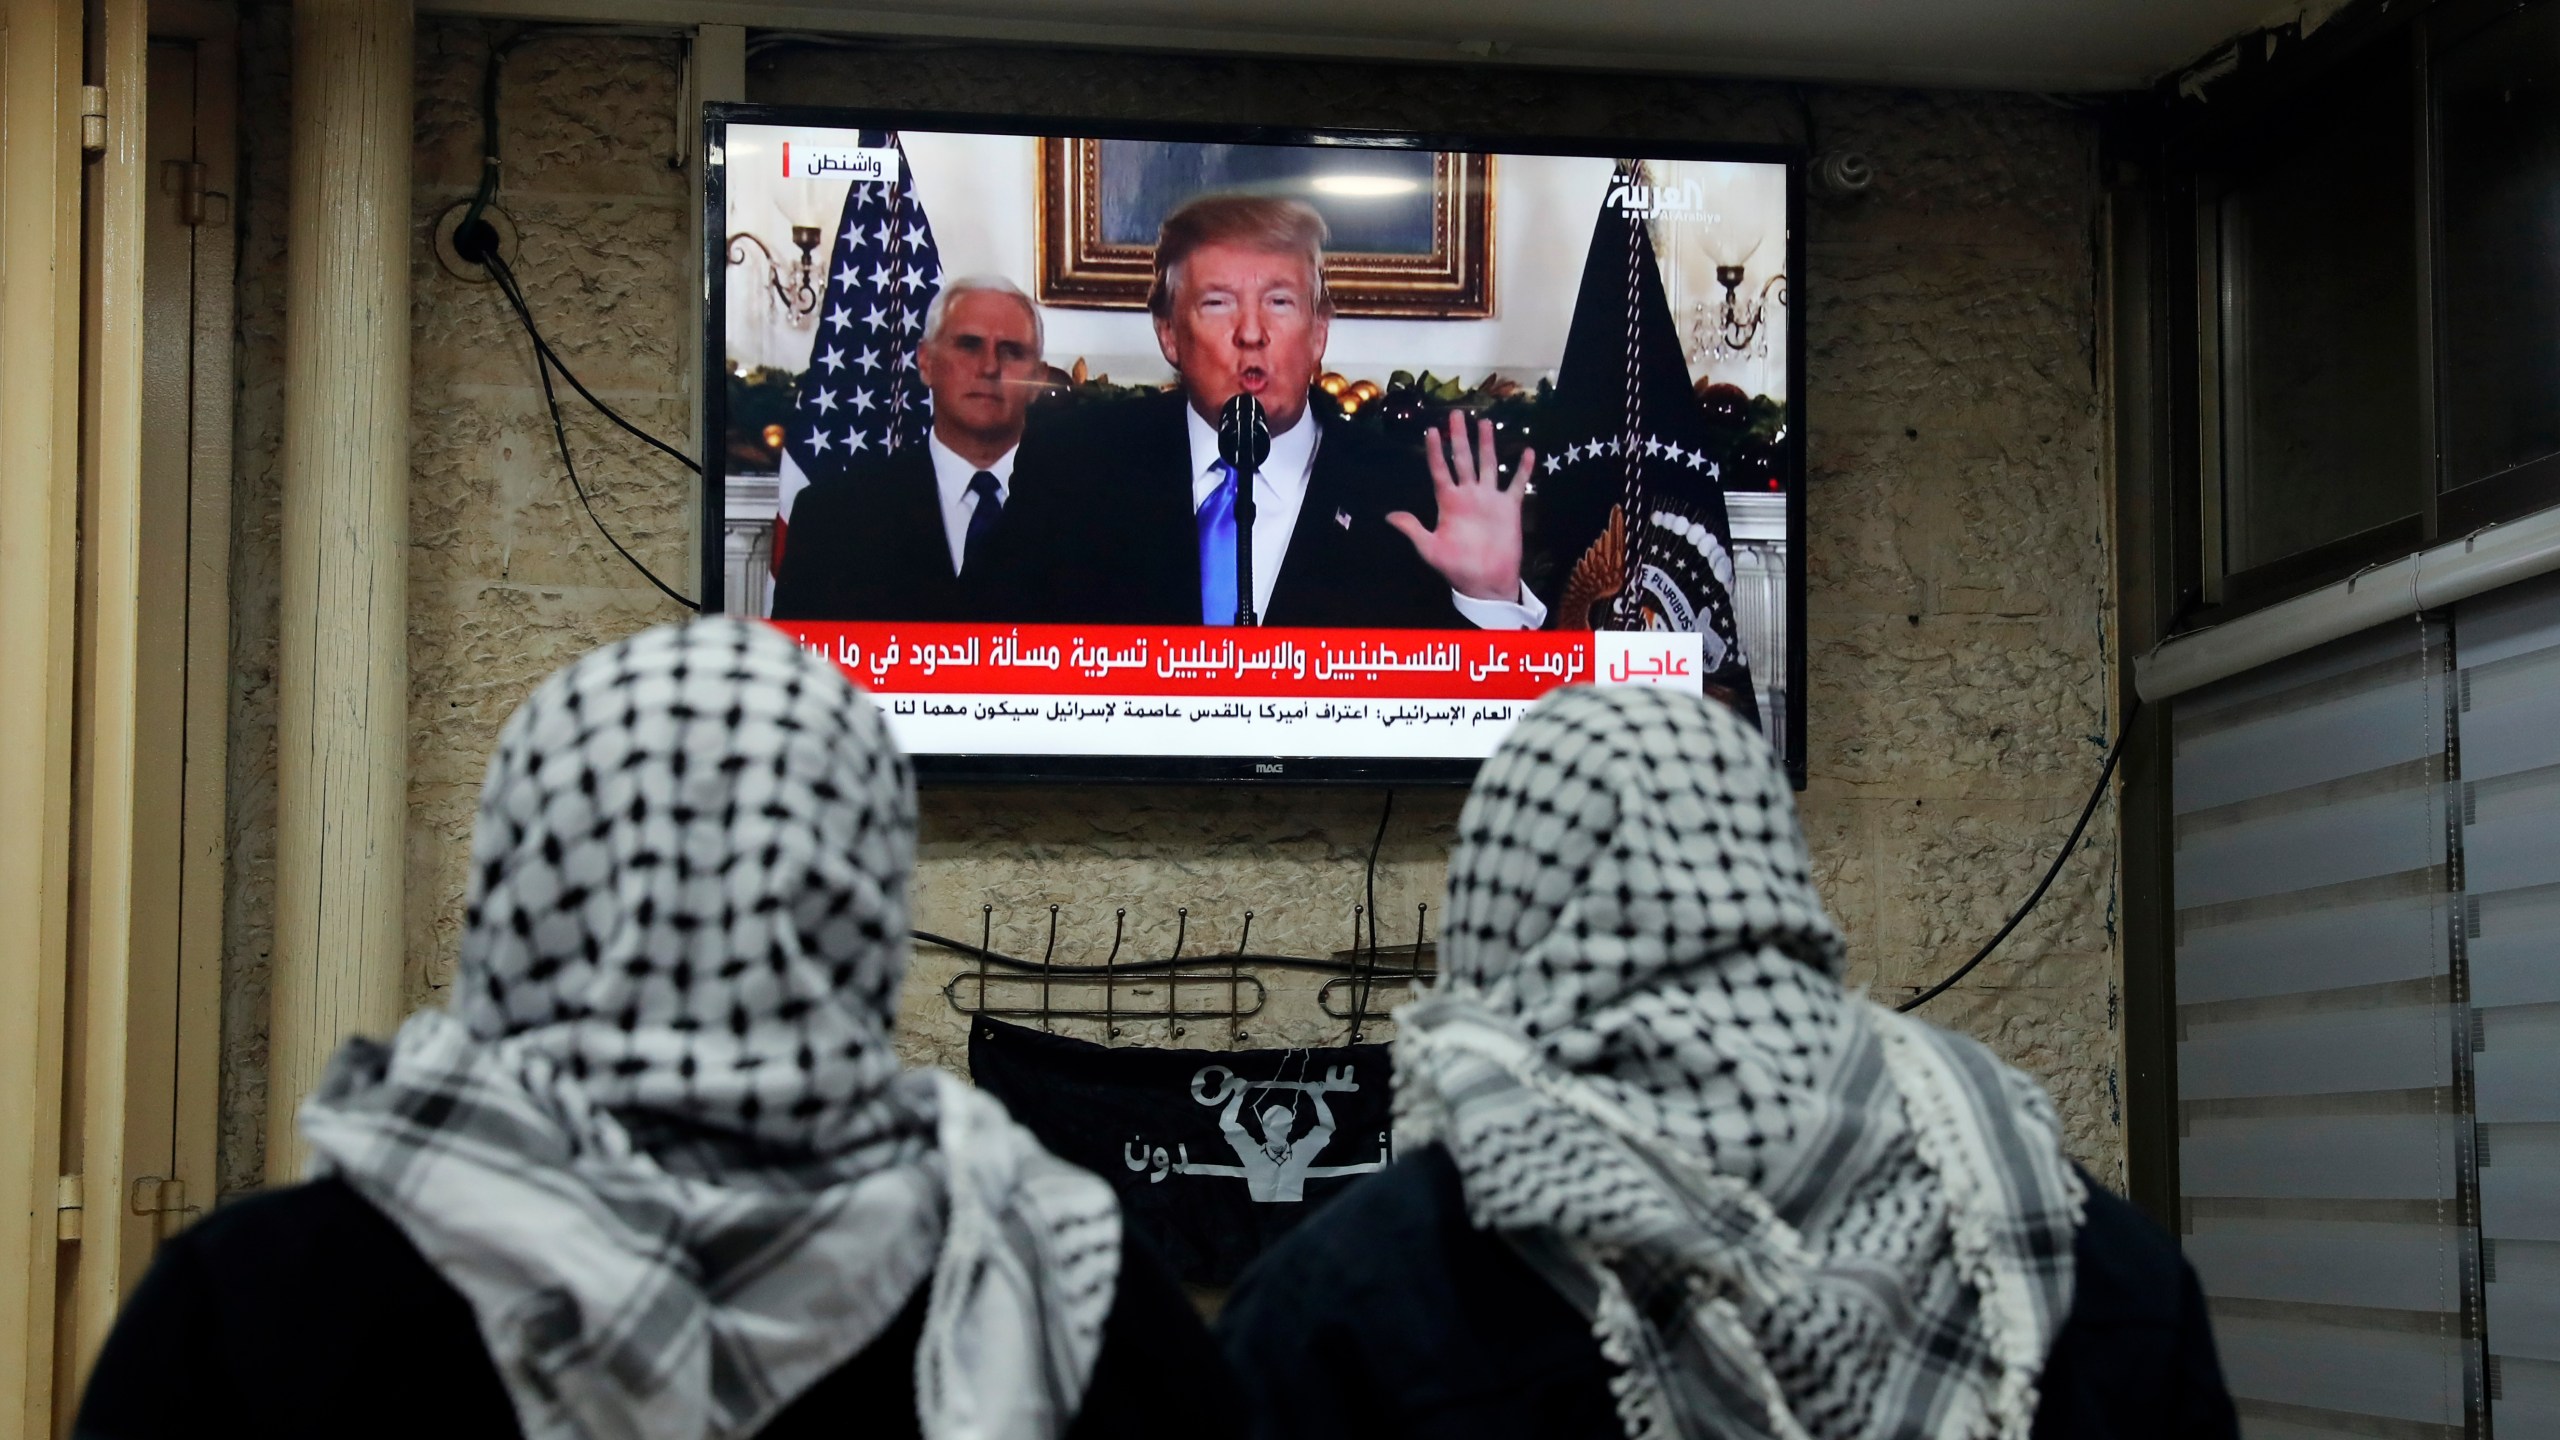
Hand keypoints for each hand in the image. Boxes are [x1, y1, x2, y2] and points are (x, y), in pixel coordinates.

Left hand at [1389, 411, 1531, 603]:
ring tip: (1485, 422)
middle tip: (1457, 413)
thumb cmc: (1456, 567)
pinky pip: (1517, 483)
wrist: (1486, 582)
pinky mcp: (1509, 507)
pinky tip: (1527, 451)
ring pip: (1488, 464)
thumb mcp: (1429, 548)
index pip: (1440, 470)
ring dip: (1487, 444)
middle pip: (1463, 459)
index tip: (1431, 430)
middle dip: (1460, 437)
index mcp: (1448, 502)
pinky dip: (1523, 468)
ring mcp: (1489, 499)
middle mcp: (1469, 495)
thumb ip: (1412, 529)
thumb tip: (1388, 516)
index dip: (1435, 451)